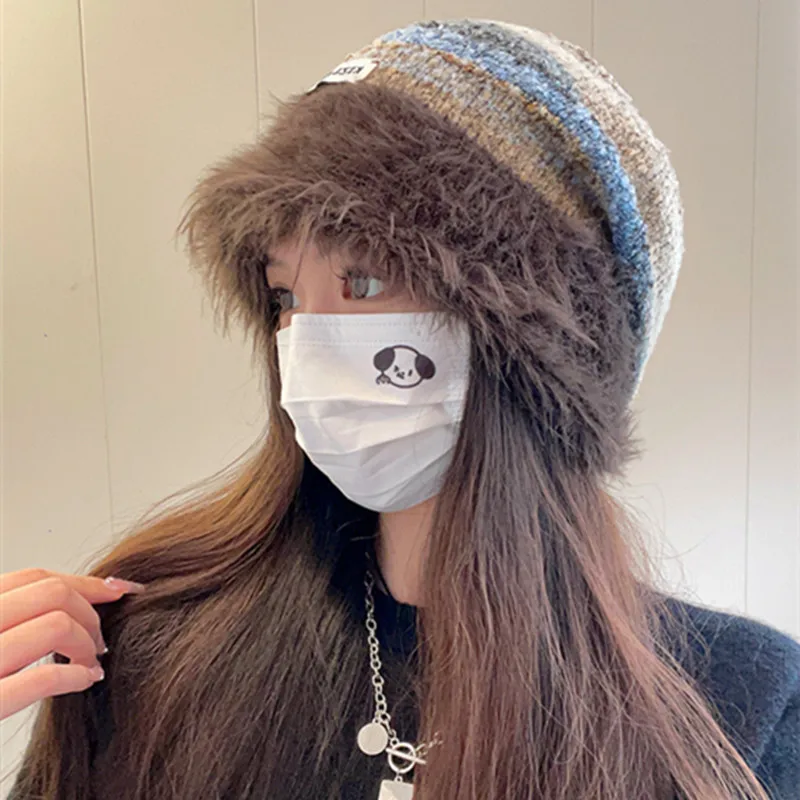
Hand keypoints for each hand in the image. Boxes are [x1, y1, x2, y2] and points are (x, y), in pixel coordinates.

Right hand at [0, 568, 145, 719]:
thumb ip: (16, 617)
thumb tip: (76, 603)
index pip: (35, 578)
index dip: (85, 582)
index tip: (118, 590)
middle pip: (53, 594)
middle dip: (91, 614)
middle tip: (101, 640)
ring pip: (57, 625)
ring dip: (87, 643)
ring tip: (91, 662)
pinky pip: (45, 678)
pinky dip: (75, 676)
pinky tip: (84, 681)